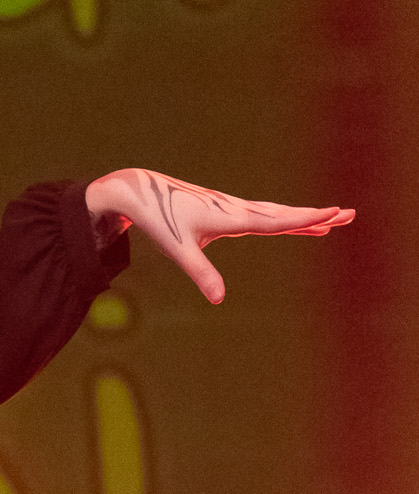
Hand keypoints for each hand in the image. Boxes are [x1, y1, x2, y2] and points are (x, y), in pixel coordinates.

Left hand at [84, 168, 352, 304]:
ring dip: (305, 217)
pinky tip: (292, 221)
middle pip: (285, 214)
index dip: (306, 218)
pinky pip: (263, 215)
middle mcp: (238, 210)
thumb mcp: (178, 251)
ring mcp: (233, 209)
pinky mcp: (226, 211)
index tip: (333, 214)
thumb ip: (201, 274)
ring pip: (277, 213)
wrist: (143, 194)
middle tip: (349, 215)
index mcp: (232, 217)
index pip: (277, 221)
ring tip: (331, 222)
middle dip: (317, 216)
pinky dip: (284, 218)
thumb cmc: (160, 220)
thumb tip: (219, 300)